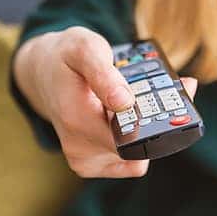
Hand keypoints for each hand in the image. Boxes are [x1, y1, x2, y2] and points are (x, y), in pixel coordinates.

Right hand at [13, 26, 196, 178]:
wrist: (41, 73)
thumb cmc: (66, 57)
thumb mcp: (84, 49)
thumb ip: (103, 73)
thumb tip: (125, 102)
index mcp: (77, 120)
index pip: (133, 138)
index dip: (159, 121)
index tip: (174, 95)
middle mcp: (79, 148)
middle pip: (140, 148)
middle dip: (158, 122)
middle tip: (164, 92)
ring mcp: (84, 161)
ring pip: (138, 157)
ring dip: (149, 131)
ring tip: (141, 101)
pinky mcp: (90, 166)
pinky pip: (130, 162)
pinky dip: (139, 141)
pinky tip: (133, 117)